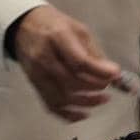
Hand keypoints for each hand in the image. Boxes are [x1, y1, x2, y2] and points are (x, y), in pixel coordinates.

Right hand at [12, 5, 122, 121]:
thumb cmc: (55, 25)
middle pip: (71, 80)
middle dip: (94, 86)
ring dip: (85, 102)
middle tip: (108, 85)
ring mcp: (37, 73)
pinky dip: (68, 114)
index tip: (115, 74)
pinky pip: (50, 104)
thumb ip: (94, 52)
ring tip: (103, 99)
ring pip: (61, 96)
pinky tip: (83, 114)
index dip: (99, 71)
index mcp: (58, 38)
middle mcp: (44, 57)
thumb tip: (112, 73)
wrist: (24, 26)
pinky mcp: (34, 84)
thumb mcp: (78, 30)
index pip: (79, 60)